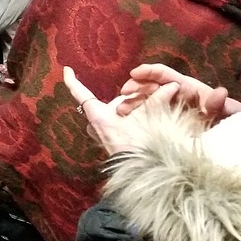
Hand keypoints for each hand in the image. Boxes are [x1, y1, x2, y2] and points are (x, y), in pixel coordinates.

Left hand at [63, 66, 178, 155]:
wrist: (138, 171)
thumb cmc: (138, 146)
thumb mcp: (149, 119)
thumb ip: (159, 101)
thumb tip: (173, 85)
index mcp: (98, 114)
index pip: (80, 93)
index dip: (72, 81)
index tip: (67, 69)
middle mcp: (94, 123)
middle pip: (104, 104)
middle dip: (122, 100)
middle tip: (141, 97)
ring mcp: (98, 133)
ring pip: (108, 115)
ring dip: (122, 111)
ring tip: (139, 112)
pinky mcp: (105, 141)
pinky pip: (110, 126)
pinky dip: (121, 122)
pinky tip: (135, 123)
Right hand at [117, 63, 240, 121]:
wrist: (231, 136)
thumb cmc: (228, 120)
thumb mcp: (227, 111)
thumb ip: (220, 104)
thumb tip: (220, 91)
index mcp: (185, 87)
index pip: (164, 74)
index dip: (149, 71)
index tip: (135, 73)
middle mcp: (173, 94)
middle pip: (149, 85)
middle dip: (135, 87)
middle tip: (123, 94)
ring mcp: (166, 107)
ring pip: (145, 100)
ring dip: (132, 102)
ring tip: (120, 110)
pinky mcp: (162, 122)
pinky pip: (146, 115)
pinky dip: (134, 116)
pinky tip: (125, 121)